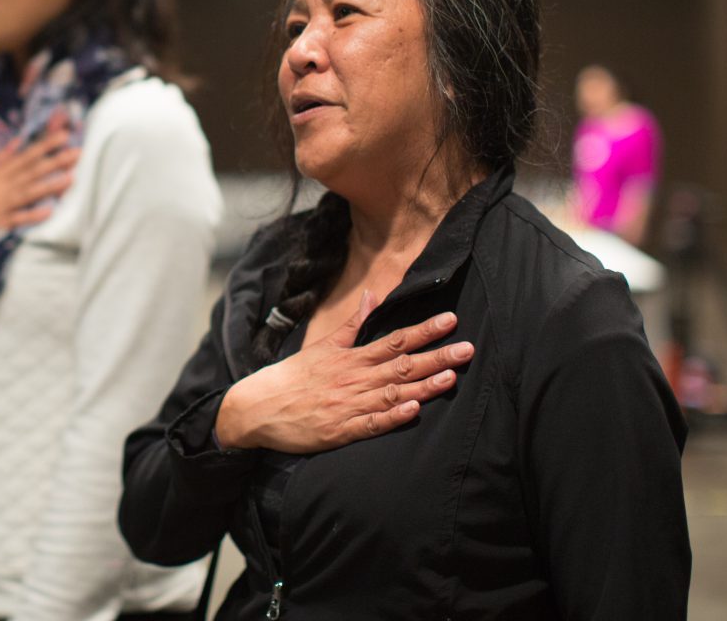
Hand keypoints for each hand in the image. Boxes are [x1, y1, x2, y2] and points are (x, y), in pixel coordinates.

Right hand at [0, 109, 79, 240]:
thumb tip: (17, 142)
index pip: (26, 156)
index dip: (45, 146)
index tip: (64, 137)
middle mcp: (1, 186)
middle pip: (32, 172)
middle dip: (55, 162)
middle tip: (77, 153)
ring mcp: (1, 204)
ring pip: (29, 192)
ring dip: (50, 186)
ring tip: (71, 178)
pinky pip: (18, 218)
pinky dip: (32, 215)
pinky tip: (49, 211)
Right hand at [215, 293, 474, 452]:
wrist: (259, 408)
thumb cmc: (293, 376)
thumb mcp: (323, 345)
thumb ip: (352, 323)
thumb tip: (372, 295)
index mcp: (351, 358)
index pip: (394, 340)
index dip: (424, 330)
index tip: (450, 319)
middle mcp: (354, 379)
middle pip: (402, 366)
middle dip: (436, 356)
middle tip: (468, 349)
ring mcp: (349, 405)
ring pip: (393, 393)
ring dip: (423, 386)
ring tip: (451, 376)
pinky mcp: (342, 431)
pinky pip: (372, 424)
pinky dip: (392, 417)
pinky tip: (413, 411)